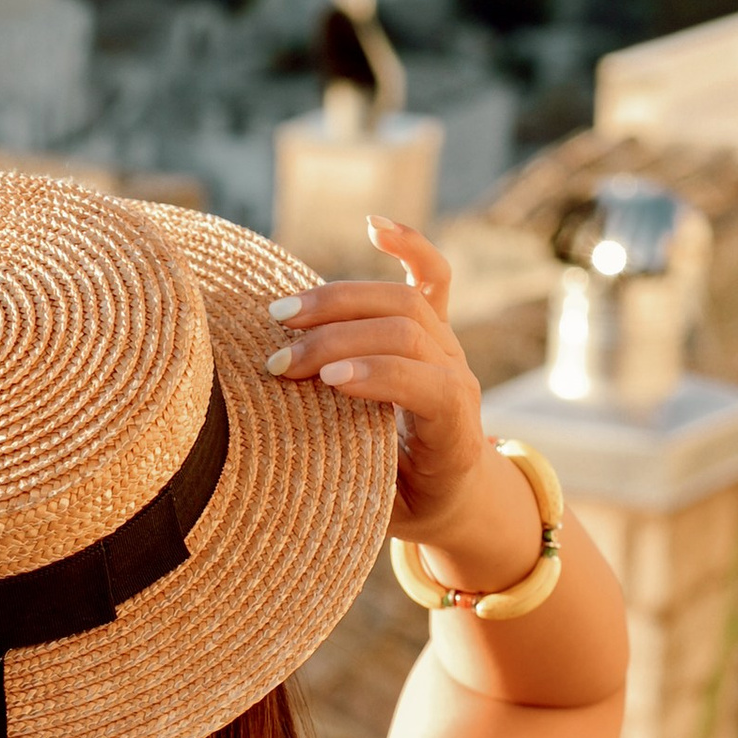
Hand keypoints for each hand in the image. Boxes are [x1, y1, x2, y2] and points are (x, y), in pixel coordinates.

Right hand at [263, 221, 535, 592]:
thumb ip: (354, 482)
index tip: (327, 382)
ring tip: (283, 315)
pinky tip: (373, 226)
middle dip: (338, 339)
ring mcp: (449, 346)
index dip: (380, 378)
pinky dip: (408, 246)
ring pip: (402, 301)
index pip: (429, 387)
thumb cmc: (406, 504)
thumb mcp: (383, 511)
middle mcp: (459, 377)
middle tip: (278, 361)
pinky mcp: (437, 328)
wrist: (453, 491)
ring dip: (339, 300)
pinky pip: (431, 277)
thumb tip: (291, 461)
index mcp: (456, 431)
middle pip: (407, 332)